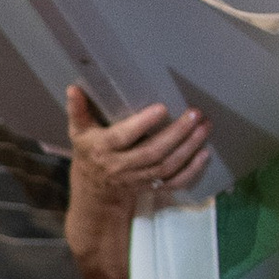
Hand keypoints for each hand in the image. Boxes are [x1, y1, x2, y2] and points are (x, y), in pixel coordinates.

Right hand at [64, 86, 210, 210]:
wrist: (94, 190)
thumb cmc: (89, 152)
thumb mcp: (78, 132)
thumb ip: (77, 110)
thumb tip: (73, 88)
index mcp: (102, 149)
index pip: (123, 137)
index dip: (142, 124)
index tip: (162, 108)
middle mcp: (120, 166)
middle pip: (152, 152)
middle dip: (176, 134)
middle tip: (194, 115)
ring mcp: (137, 179)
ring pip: (166, 166)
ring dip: (188, 148)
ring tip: (204, 128)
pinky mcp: (150, 187)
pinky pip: (173, 183)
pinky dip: (191, 171)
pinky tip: (204, 154)